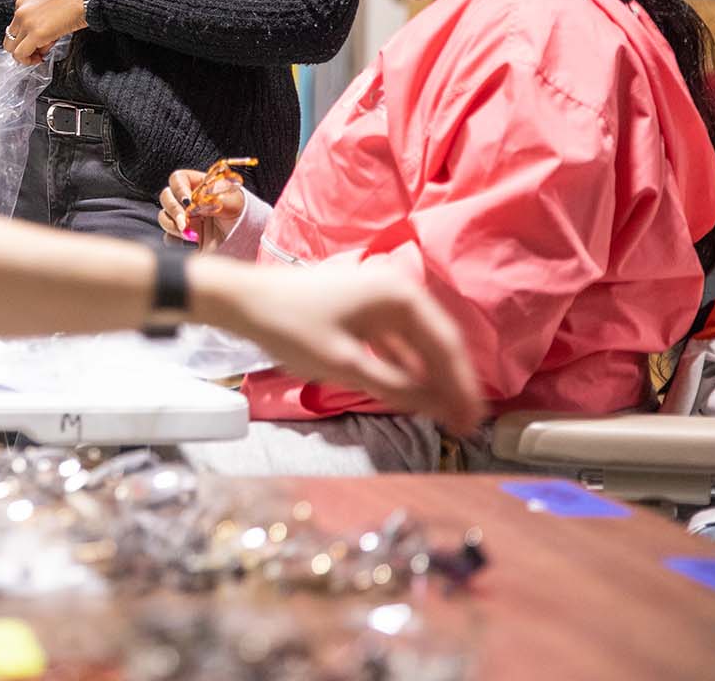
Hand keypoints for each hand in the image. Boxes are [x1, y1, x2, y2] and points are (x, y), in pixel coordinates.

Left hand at [5, 0, 86, 64]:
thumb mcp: (50, 2)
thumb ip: (40, 17)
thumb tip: (41, 37)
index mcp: (24, 1)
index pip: (15, 26)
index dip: (26, 37)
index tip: (38, 41)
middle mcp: (21, 11)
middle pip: (10, 38)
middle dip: (23, 47)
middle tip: (38, 51)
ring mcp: (26, 22)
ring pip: (12, 48)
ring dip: (26, 55)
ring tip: (41, 54)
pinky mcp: (36, 33)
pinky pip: (21, 54)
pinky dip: (28, 60)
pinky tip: (40, 58)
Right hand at [158, 169, 245, 248]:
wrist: (246, 242)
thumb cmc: (243, 216)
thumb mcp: (232, 201)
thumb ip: (209, 199)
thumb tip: (191, 204)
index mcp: (199, 186)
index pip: (177, 179)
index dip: (178, 189)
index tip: (187, 202)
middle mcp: (188, 202)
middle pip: (166, 197)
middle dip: (174, 210)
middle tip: (185, 222)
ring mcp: (184, 219)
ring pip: (164, 218)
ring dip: (175, 226)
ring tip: (194, 235)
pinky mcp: (182, 238)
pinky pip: (168, 237)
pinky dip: (176, 241)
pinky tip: (192, 244)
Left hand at [185, 256, 485, 432]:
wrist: (242, 301)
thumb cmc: (291, 327)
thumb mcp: (347, 365)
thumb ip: (398, 388)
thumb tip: (442, 408)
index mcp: (400, 295)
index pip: (447, 346)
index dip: (462, 388)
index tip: (473, 422)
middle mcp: (397, 289)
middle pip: (437, 344)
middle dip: (451, 385)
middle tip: (464, 425)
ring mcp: (378, 297)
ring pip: (417, 344)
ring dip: (430, 378)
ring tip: (443, 415)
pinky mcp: (361, 309)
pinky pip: (395, 341)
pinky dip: (405, 367)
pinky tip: (411, 394)